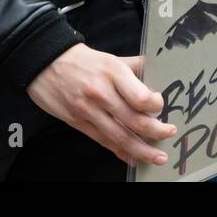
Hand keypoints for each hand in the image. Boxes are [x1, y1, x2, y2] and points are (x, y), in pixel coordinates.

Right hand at [27, 44, 175, 166]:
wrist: (46, 64)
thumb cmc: (84, 61)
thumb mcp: (112, 58)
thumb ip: (136, 66)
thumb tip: (160, 70)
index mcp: (113, 73)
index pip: (140, 97)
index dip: (155, 105)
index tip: (161, 105)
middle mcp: (101, 94)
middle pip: (133, 121)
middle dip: (156, 132)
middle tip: (170, 133)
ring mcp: (88, 111)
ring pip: (119, 136)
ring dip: (141, 150)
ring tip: (158, 156)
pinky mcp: (77, 123)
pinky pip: (102, 141)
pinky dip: (120, 152)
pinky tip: (133, 158)